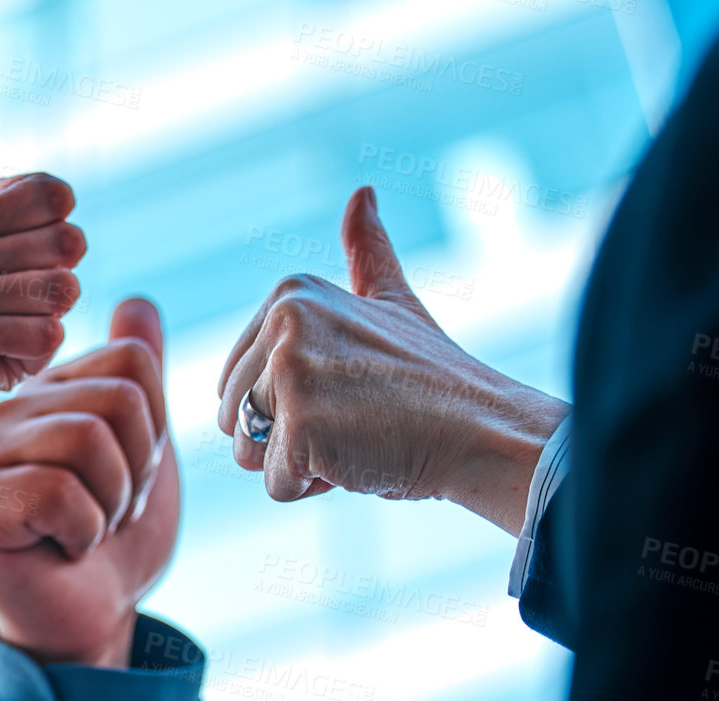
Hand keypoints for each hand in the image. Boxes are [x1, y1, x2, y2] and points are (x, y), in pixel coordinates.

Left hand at [0, 34, 83, 425]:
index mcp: (2, 220)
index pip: (61, 196)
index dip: (15, 205)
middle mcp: (15, 266)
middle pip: (72, 242)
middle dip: (9, 250)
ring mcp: (19, 317)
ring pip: (65, 290)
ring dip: (2, 291)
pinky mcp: (17, 364)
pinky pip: (50, 339)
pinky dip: (3, 333)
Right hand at [0, 297, 179, 668]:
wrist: (87, 621)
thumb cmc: (114, 542)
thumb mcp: (144, 452)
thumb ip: (140, 379)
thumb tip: (138, 301)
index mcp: (49, 391)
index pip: (131, 361)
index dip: (155, 429)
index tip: (128, 476)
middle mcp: (8, 411)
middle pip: (117, 399)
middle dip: (137, 471)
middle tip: (110, 511)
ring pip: (89, 439)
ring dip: (112, 502)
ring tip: (89, 527)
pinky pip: (58, 490)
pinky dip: (84, 530)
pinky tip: (62, 547)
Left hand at [216, 186, 568, 532]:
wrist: (486, 432)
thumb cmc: (437, 381)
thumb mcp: (393, 302)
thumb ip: (366, 254)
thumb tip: (362, 195)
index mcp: (290, 294)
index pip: (235, 383)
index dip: (287, 406)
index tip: (348, 392)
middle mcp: (282, 322)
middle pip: (232, 418)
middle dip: (284, 439)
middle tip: (352, 420)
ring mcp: (290, 370)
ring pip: (245, 453)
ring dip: (297, 465)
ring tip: (354, 437)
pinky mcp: (299, 423)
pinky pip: (275, 484)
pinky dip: (314, 488)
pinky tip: (358, 460)